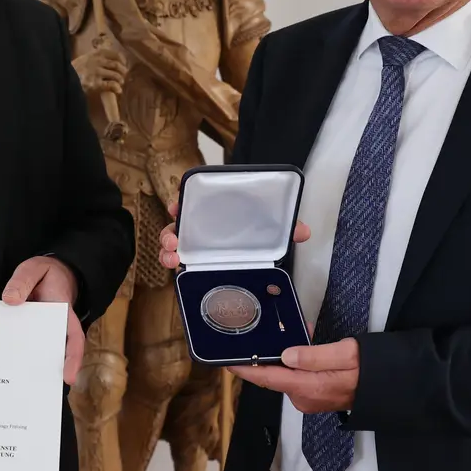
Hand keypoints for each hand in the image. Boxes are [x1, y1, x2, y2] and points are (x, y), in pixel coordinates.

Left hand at [1, 255, 84, 384]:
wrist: (47, 273)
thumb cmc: (44, 273)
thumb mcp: (33, 269)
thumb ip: (22, 281)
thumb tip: (10, 300)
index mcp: (61, 312)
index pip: (73, 337)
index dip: (72, 358)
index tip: (68, 377)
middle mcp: (54, 328)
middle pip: (53, 354)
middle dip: (45, 374)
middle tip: (33, 390)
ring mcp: (41, 333)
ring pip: (35, 354)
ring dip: (25, 369)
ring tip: (11, 386)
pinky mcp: (28, 333)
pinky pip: (20, 346)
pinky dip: (11, 355)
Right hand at [72, 47, 128, 94]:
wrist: (64, 79)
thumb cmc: (74, 70)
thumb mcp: (84, 58)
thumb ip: (96, 57)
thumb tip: (110, 59)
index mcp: (95, 53)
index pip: (115, 54)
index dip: (122, 60)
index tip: (124, 64)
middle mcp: (97, 61)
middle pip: (117, 65)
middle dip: (123, 71)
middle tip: (123, 76)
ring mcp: (96, 72)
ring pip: (115, 75)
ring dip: (120, 80)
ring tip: (120, 83)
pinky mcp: (95, 84)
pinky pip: (111, 85)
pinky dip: (116, 88)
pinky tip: (118, 90)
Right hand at [157, 200, 311, 270]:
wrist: (258, 240)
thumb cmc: (258, 225)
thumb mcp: (272, 223)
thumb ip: (286, 225)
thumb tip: (304, 232)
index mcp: (214, 211)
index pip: (193, 201)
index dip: (182, 201)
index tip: (176, 204)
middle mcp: (201, 227)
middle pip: (178, 225)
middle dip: (169, 231)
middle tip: (173, 239)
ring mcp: (196, 245)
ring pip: (175, 245)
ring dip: (167, 250)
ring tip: (171, 259)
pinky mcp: (197, 262)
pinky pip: (181, 262)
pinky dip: (174, 264)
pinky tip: (174, 269)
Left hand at [229, 338, 359, 412]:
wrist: (389, 387)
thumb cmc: (371, 368)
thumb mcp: (346, 354)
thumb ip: (314, 356)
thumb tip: (286, 356)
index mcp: (309, 387)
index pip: (268, 379)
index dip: (246, 369)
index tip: (227, 361)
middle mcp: (305, 398)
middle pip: (275, 376)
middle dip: (267, 355)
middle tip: (264, 333)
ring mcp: (309, 399)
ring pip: (286, 375)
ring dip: (284, 357)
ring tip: (290, 335)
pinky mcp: (315, 396)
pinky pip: (297, 377)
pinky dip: (296, 362)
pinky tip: (304, 346)